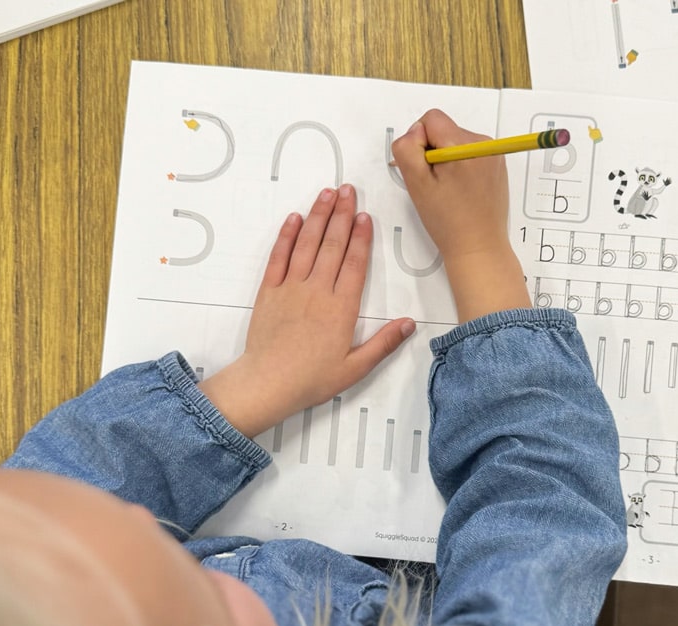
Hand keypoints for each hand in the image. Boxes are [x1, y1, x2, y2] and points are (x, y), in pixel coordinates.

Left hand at [199, 185, 415, 438]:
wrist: (268, 383)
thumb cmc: (311, 379)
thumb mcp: (355, 368)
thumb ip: (383, 343)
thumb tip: (409, 324)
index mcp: (341, 309)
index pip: (355, 264)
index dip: (361, 237)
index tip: (365, 217)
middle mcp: (317, 291)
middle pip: (332, 245)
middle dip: (342, 215)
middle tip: (348, 190)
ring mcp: (291, 288)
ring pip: (307, 244)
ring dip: (318, 216)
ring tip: (326, 194)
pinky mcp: (269, 291)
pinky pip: (278, 257)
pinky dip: (286, 236)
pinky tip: (294, 219)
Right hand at [392, 109, 530, 321]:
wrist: (479, 248)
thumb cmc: (447, 221)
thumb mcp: (417, 184)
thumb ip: (408, 149)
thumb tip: (415, 132)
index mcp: (463, 145)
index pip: (431, 119)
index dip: (419, 141)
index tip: (423, 168)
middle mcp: (483, 143)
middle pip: (445, 130)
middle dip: (433, 152)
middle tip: (435, 184)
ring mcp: (494, 154)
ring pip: (456, 142)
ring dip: (447, 160)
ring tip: (449, 190)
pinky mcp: (498, 166)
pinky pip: (471, 154)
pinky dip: (461, 167)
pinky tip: (461, 191)